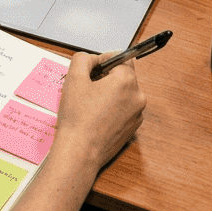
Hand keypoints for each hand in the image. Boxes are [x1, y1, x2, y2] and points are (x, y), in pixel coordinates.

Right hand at [54, 51, 145, 170]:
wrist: (80, 152)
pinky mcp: (133, 128)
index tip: (90, 72)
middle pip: (123, 76)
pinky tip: (97, 118)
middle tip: (87, 89)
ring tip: (90, 106)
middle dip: (106, 78)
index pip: (120, 58)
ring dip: (109, 94)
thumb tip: (93, 59)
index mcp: (126, 81)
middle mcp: (138, 96)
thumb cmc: (77, 118)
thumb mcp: (74, 78)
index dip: (102, 61)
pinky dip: (113, 110)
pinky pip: (124, 110)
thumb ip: (84, 59)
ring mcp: (137, 114)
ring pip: (124, 94)